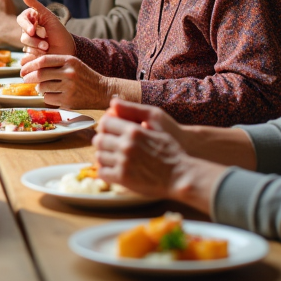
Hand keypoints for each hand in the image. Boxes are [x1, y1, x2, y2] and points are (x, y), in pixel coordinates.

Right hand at [17, 0, 74, 63]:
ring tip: (47, 48)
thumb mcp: (48, 17)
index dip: (25, 25)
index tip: (32, 31)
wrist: (68, 49)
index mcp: (32, 20)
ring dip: (36, 46)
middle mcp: (29, 31)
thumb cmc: (59, 32)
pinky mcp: (31, 53)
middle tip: (45, 43)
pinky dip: (36, 53)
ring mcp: (30, 42)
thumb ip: (36, 5)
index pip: (21, 19)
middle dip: (34, 39)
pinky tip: (44, 54)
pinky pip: (27, 53)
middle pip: (22, 34)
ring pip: (24, 44)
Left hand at [21, 54, 110, 109]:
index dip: (30, 65)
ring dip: (39, 88)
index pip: (43, 60)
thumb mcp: (73, 64)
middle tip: (24, 79)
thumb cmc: (84, 76)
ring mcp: (69, 88)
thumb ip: (55, 63)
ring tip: (42, 87)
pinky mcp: (69, 101)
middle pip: (40, 74)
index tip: (23, 69)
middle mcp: (69, 73)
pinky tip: (52, 95)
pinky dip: (47, 97)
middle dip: (28, 77)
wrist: (102, 90)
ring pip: (42, 87)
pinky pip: (48, 99)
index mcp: (69, 61)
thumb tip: (31, 67)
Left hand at [94, 98, 232, 211]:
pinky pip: (103, 173)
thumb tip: (113, 102)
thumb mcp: (156, 123)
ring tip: (111, 158)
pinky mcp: (123, 178)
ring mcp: (123, 162)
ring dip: (103, 157)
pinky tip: (113, 170)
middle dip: (102, 142)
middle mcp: (126, 146)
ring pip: (99, 156)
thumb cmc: (171, 149)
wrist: (181, 176)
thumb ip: (133, 111)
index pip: (105, 124)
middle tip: (109, 146)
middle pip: (98, 140)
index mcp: (133, 131)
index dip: (105, 127)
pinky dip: (105, 171)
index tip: (108, 131)